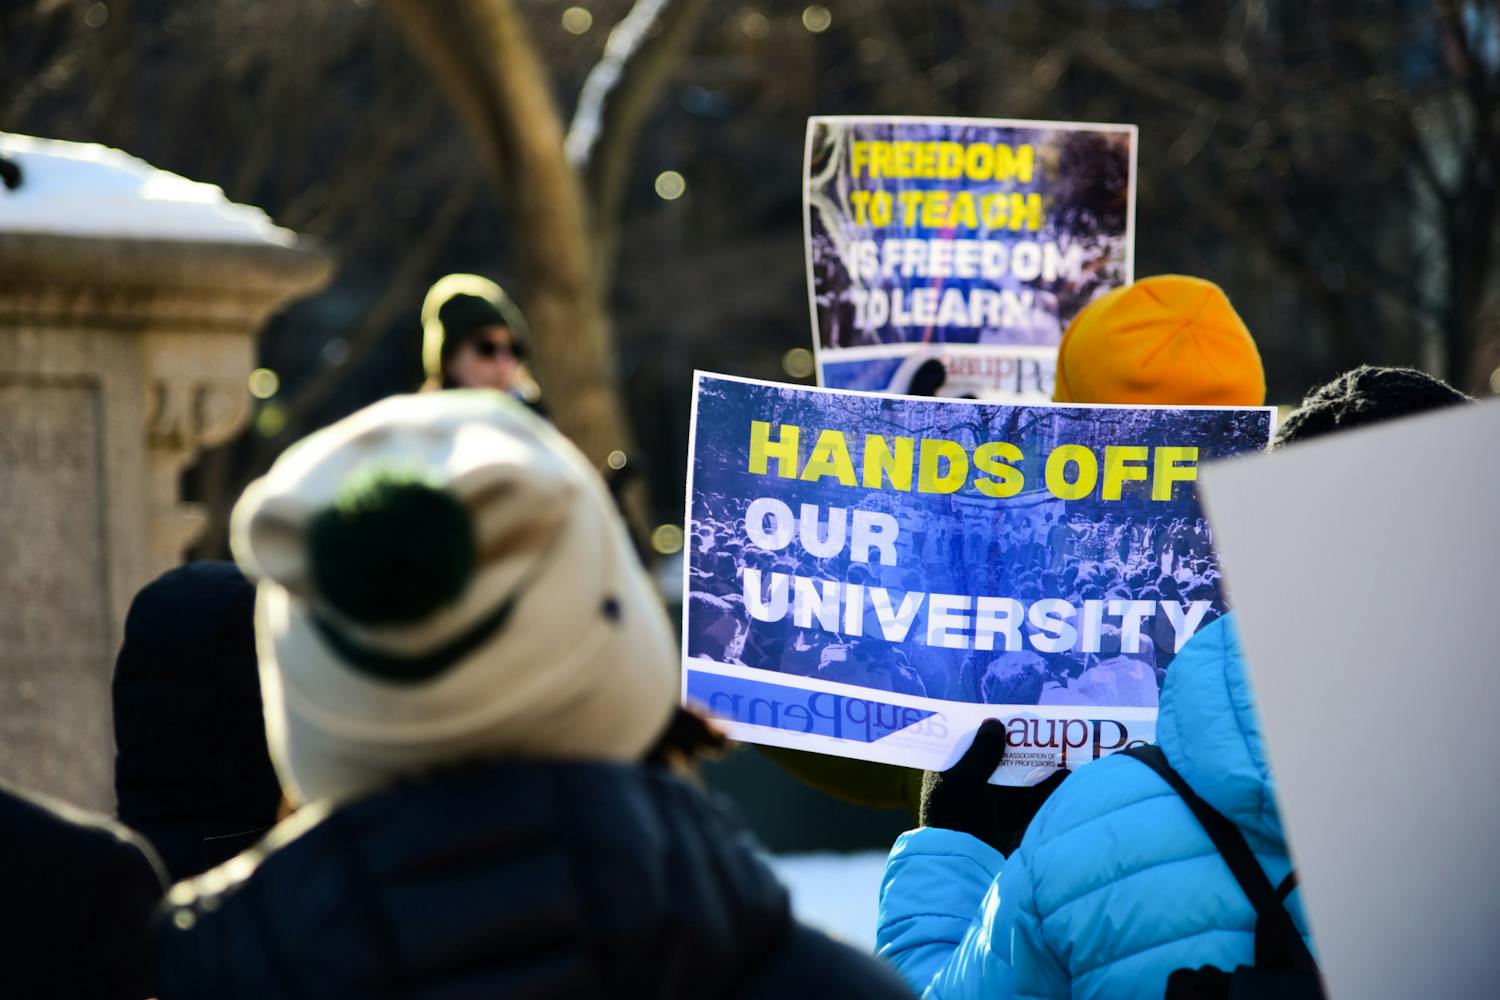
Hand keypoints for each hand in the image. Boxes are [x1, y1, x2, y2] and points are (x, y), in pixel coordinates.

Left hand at [919, 719, 1068, 853]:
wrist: (963, 866)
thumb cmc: (956, 817)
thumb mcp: (965, 779)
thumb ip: (982, 752)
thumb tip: (995, 722)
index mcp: (947, 771)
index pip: (966, 741)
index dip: (986, 728)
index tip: (1008, 714)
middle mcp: (968, 783)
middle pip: (996, 757)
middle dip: (1018, 744)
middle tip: (1040, 726)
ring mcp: (989, 801)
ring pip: (1016, 776)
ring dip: (1036, 763)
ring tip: (1059, 744)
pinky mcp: (1007, 818)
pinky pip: (1029, 797)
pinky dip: (1045, 786)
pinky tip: (1066, 773)